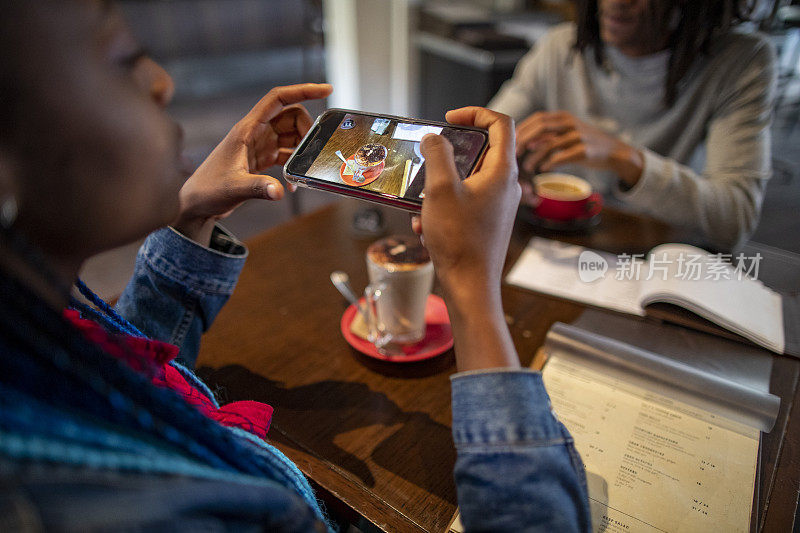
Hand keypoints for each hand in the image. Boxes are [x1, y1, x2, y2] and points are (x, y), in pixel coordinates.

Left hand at [173, 83, 332, 243]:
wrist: (196, 204)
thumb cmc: (208, 190)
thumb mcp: (233, 188)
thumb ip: (258, 188)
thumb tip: (279, 191)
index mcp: (247, 129)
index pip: (278, 98)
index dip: (302, 90)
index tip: (326, 89)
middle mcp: (255, 132)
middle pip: (290, 116)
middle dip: (307, 130)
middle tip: (313, 153)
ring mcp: (259, 145)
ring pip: (291, 135)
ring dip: (303, 149)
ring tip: (305, 168)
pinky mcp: (261, 159)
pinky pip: (286, 153)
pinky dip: (295, 165)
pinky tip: (293, 185)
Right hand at [413, 107, 520, 370]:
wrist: (470, 287)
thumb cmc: (459, 239)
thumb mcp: (440, 190)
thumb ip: (437, 155)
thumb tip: (434, 137)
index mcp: (502, 171)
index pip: (501, 123)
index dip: (475, 112)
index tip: (449, 119)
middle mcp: (506, 186)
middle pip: (482, 151)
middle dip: (449, 156)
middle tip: (428, 160)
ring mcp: (499, 205)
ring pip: (467, 180)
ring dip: (440, 187)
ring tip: (422, 205)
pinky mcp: (488, 222)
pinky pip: (464, 203)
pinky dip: (443, 208)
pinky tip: (426, 226)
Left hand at [515, 111, 642, 186]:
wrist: (614, 151)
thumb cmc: (585, 144)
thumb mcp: (567, 134)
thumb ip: (549, 136)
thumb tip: (524, 143)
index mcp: (564, 117)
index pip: (538, 119)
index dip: (523, 129)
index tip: (512, 142)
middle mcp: (570, 123)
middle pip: (540, 127)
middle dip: (524, 140)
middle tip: (514, 154)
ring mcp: (578, 136)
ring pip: (549, 144)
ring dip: (534, 156)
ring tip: (527, 167)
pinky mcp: (585, 150)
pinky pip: (562, 156)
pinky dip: (550, 163)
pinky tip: (543, 169)